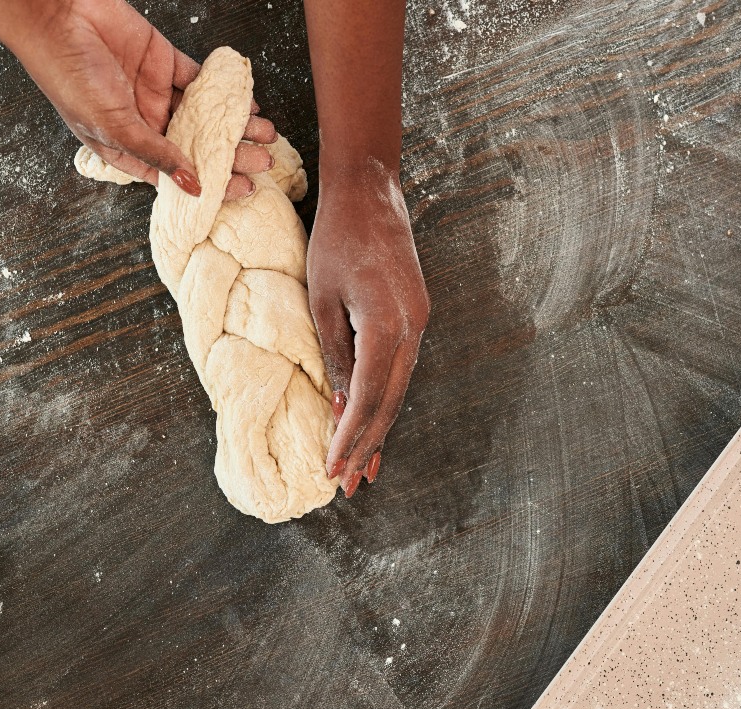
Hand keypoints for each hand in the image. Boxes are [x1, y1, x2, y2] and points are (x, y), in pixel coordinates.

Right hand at [0, 0, 276, 196]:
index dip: (209, 184)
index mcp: (125, 147)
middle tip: (264, 163)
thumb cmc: (68, 74)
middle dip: (232, 156)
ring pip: (205, 116)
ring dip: (236, 127)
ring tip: (267, 136)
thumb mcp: (113, 125)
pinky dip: (227, 93)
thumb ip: (155, 154)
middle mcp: (143, 123)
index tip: (241, 190)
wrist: (56, 15)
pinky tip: (249, 105)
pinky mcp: (164, 63)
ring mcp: (155, 93)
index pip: (174, 174)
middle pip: (197, 147)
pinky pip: (202, 82)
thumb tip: (192, 186)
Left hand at [309, 161, 429, 496]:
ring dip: (378, 428)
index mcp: (387, 324)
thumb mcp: (321, 299)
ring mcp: (419, 322)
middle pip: (390, 401)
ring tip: (362, 467)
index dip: (350, 436)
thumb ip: (333, 353)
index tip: (333, 468)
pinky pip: (400, 368)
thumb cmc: (336, 238)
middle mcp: (412, 328)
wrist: (371, 191)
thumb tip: (336, 405)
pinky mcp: (416, 315)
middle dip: (368, 446)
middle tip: (349, 485)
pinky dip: (383, 398)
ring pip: (398, 389)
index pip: (367, 396)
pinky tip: (372, 421)